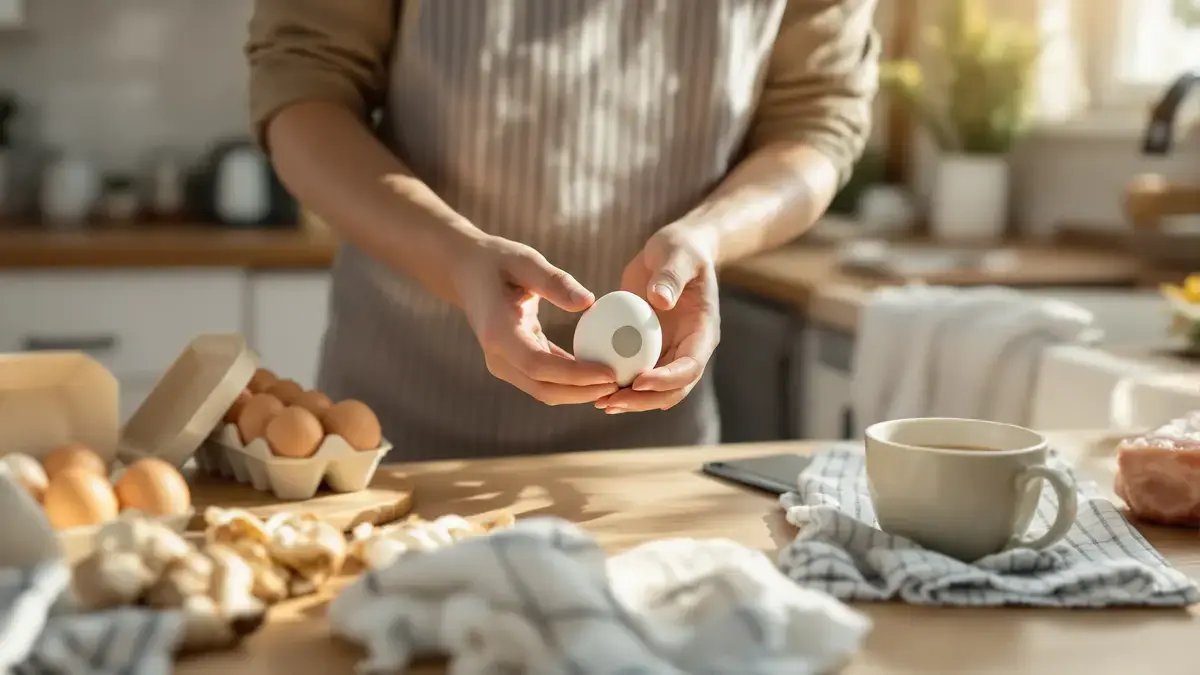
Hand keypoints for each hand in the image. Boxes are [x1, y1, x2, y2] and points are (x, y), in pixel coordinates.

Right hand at [453, 235, 618, 404]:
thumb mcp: (525, 261)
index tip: (610, 373)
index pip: (540, 366)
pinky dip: (572, 381)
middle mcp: (497, 357)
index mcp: (498, 333)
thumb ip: (555, 281)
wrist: (467, 272)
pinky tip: (600, 372)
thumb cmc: (497, 260)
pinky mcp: (514, 363)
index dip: (576, 375)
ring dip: (581, 392)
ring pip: (545, 391)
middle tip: (621, 384)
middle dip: (584, 393)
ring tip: (617, 382)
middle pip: (544, 389)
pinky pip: (545, 380)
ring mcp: (504, 364)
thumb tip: (589, 302)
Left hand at [598, 227, 719, 413]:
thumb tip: (660, 300)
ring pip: (654, 390)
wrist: (674, 253)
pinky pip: (635, 373)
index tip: (638, 381)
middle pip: (672, 389)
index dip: (667, 380)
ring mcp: (670, 352)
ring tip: (600, 402)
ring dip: (630, 400)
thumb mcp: (677, 255)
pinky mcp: (650, 349)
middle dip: (644, 400)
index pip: (690, 366)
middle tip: (611, 401)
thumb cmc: (680, 249)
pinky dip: (618, 384)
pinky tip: (592, 386)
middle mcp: (689, 349)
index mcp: (703, 332)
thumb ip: (670, 276)